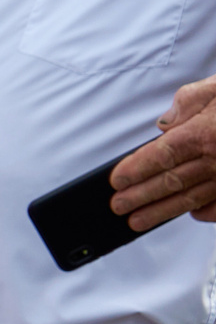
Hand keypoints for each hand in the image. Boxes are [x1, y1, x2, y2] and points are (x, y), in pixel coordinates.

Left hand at [112, 76, 215, 227]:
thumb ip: (188, 102)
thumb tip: (165, 125)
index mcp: (206, 132)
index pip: (162, 154)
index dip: (136, 168)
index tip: (116, 180)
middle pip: (172, 181)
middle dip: (141, 196)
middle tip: (117, 206)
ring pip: (194, 197)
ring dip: (163, 211)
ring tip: (138, 221)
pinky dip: (208, 211)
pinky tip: (192, 214)